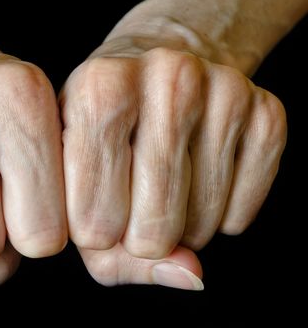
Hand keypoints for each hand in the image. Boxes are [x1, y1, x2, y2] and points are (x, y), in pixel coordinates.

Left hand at [61, 47, 285, 287]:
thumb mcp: (73, 178)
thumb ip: (111, 253)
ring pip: (203, 220)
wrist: (152, 65)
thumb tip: (188, 273)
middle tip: (132, 207)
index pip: (94, 218)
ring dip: (182, 228)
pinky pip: (245, 207)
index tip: (94, 214)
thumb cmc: (101, 132)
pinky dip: (222, 215)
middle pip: (153, 226)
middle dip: (141, 239)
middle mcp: (166, 75)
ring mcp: (224, 88)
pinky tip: (200, 182)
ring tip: (163, 190)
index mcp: (98, 88)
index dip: (94, 235)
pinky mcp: (266, 110)